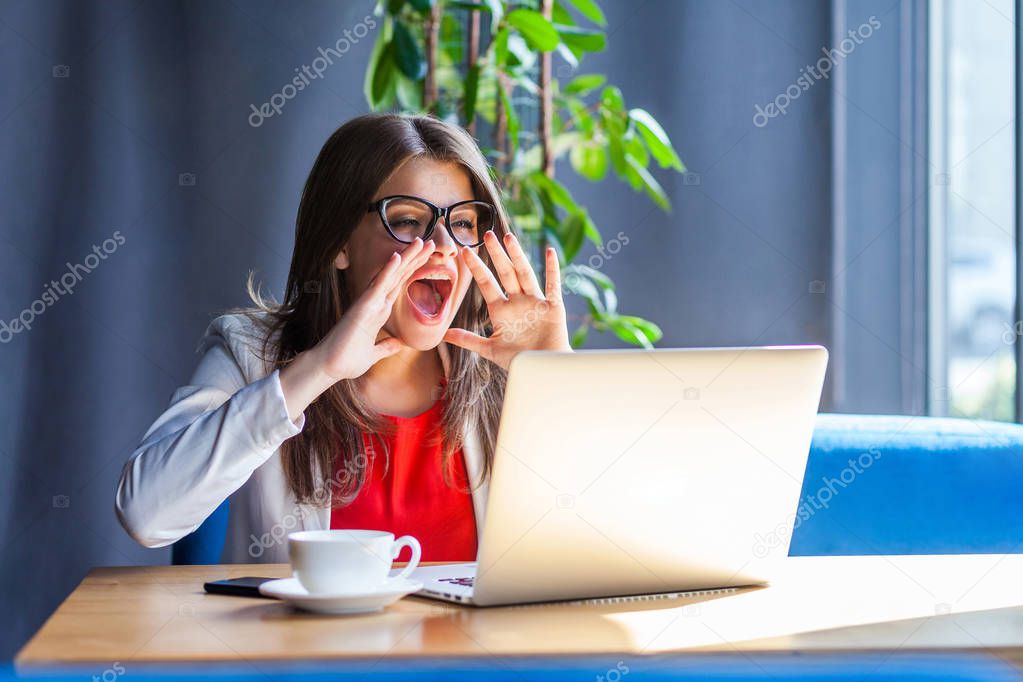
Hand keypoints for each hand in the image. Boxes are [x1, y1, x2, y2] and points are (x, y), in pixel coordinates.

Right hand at [279, 238, 434, 420]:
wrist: (329, 368)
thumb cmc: (347, 360)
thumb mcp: (374, 354)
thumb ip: (386, 347)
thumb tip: (399, 344)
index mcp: (378, 312)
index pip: (399, 286)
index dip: (412, 271)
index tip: (427, 258)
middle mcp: (374, 304)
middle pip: (398, 276)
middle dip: (414, 259)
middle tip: (430, 242)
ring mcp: (368, 304)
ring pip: (390, 276)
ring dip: (405, 258)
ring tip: (421, 242)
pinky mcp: (362, 309)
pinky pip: (377, 286)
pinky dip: (387, 271)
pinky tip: (397, 257)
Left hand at [444, 231, 570, 369]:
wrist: (542, 370)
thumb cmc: (518, 360)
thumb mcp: (490, 349)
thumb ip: (468, 340)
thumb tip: (444, 335)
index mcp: (501, 310)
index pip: (486, 284)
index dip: (476, 268)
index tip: (465, 251)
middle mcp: (517, 302)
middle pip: (505, 273)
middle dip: (496, 254)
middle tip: (486, 234)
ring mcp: (535, 302)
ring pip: (525, 274)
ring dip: (517, 256)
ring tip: (508, 237)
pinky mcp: (553, 307)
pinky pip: (553, 285)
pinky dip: (552, 269)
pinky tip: (549, 251)